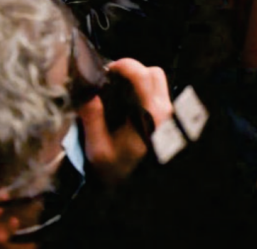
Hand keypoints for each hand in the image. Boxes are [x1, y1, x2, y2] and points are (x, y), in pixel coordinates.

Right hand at [79, 59, 172, 184]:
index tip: (108, 69)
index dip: (125, 65)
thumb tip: (88, 94)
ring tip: (118, 92)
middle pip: (154, 73)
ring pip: (159, 82)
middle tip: (112, 80)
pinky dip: (144, 92)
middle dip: (133, 71)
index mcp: (149, 115)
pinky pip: (158, 94)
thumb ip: (92, 120)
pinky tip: (127, 104)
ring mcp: (169, 114)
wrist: (138, 190)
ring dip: (140, 80)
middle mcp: (164, 111)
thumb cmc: (118, 171)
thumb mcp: (98, 150)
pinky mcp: (168, 118)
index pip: (143, 76)